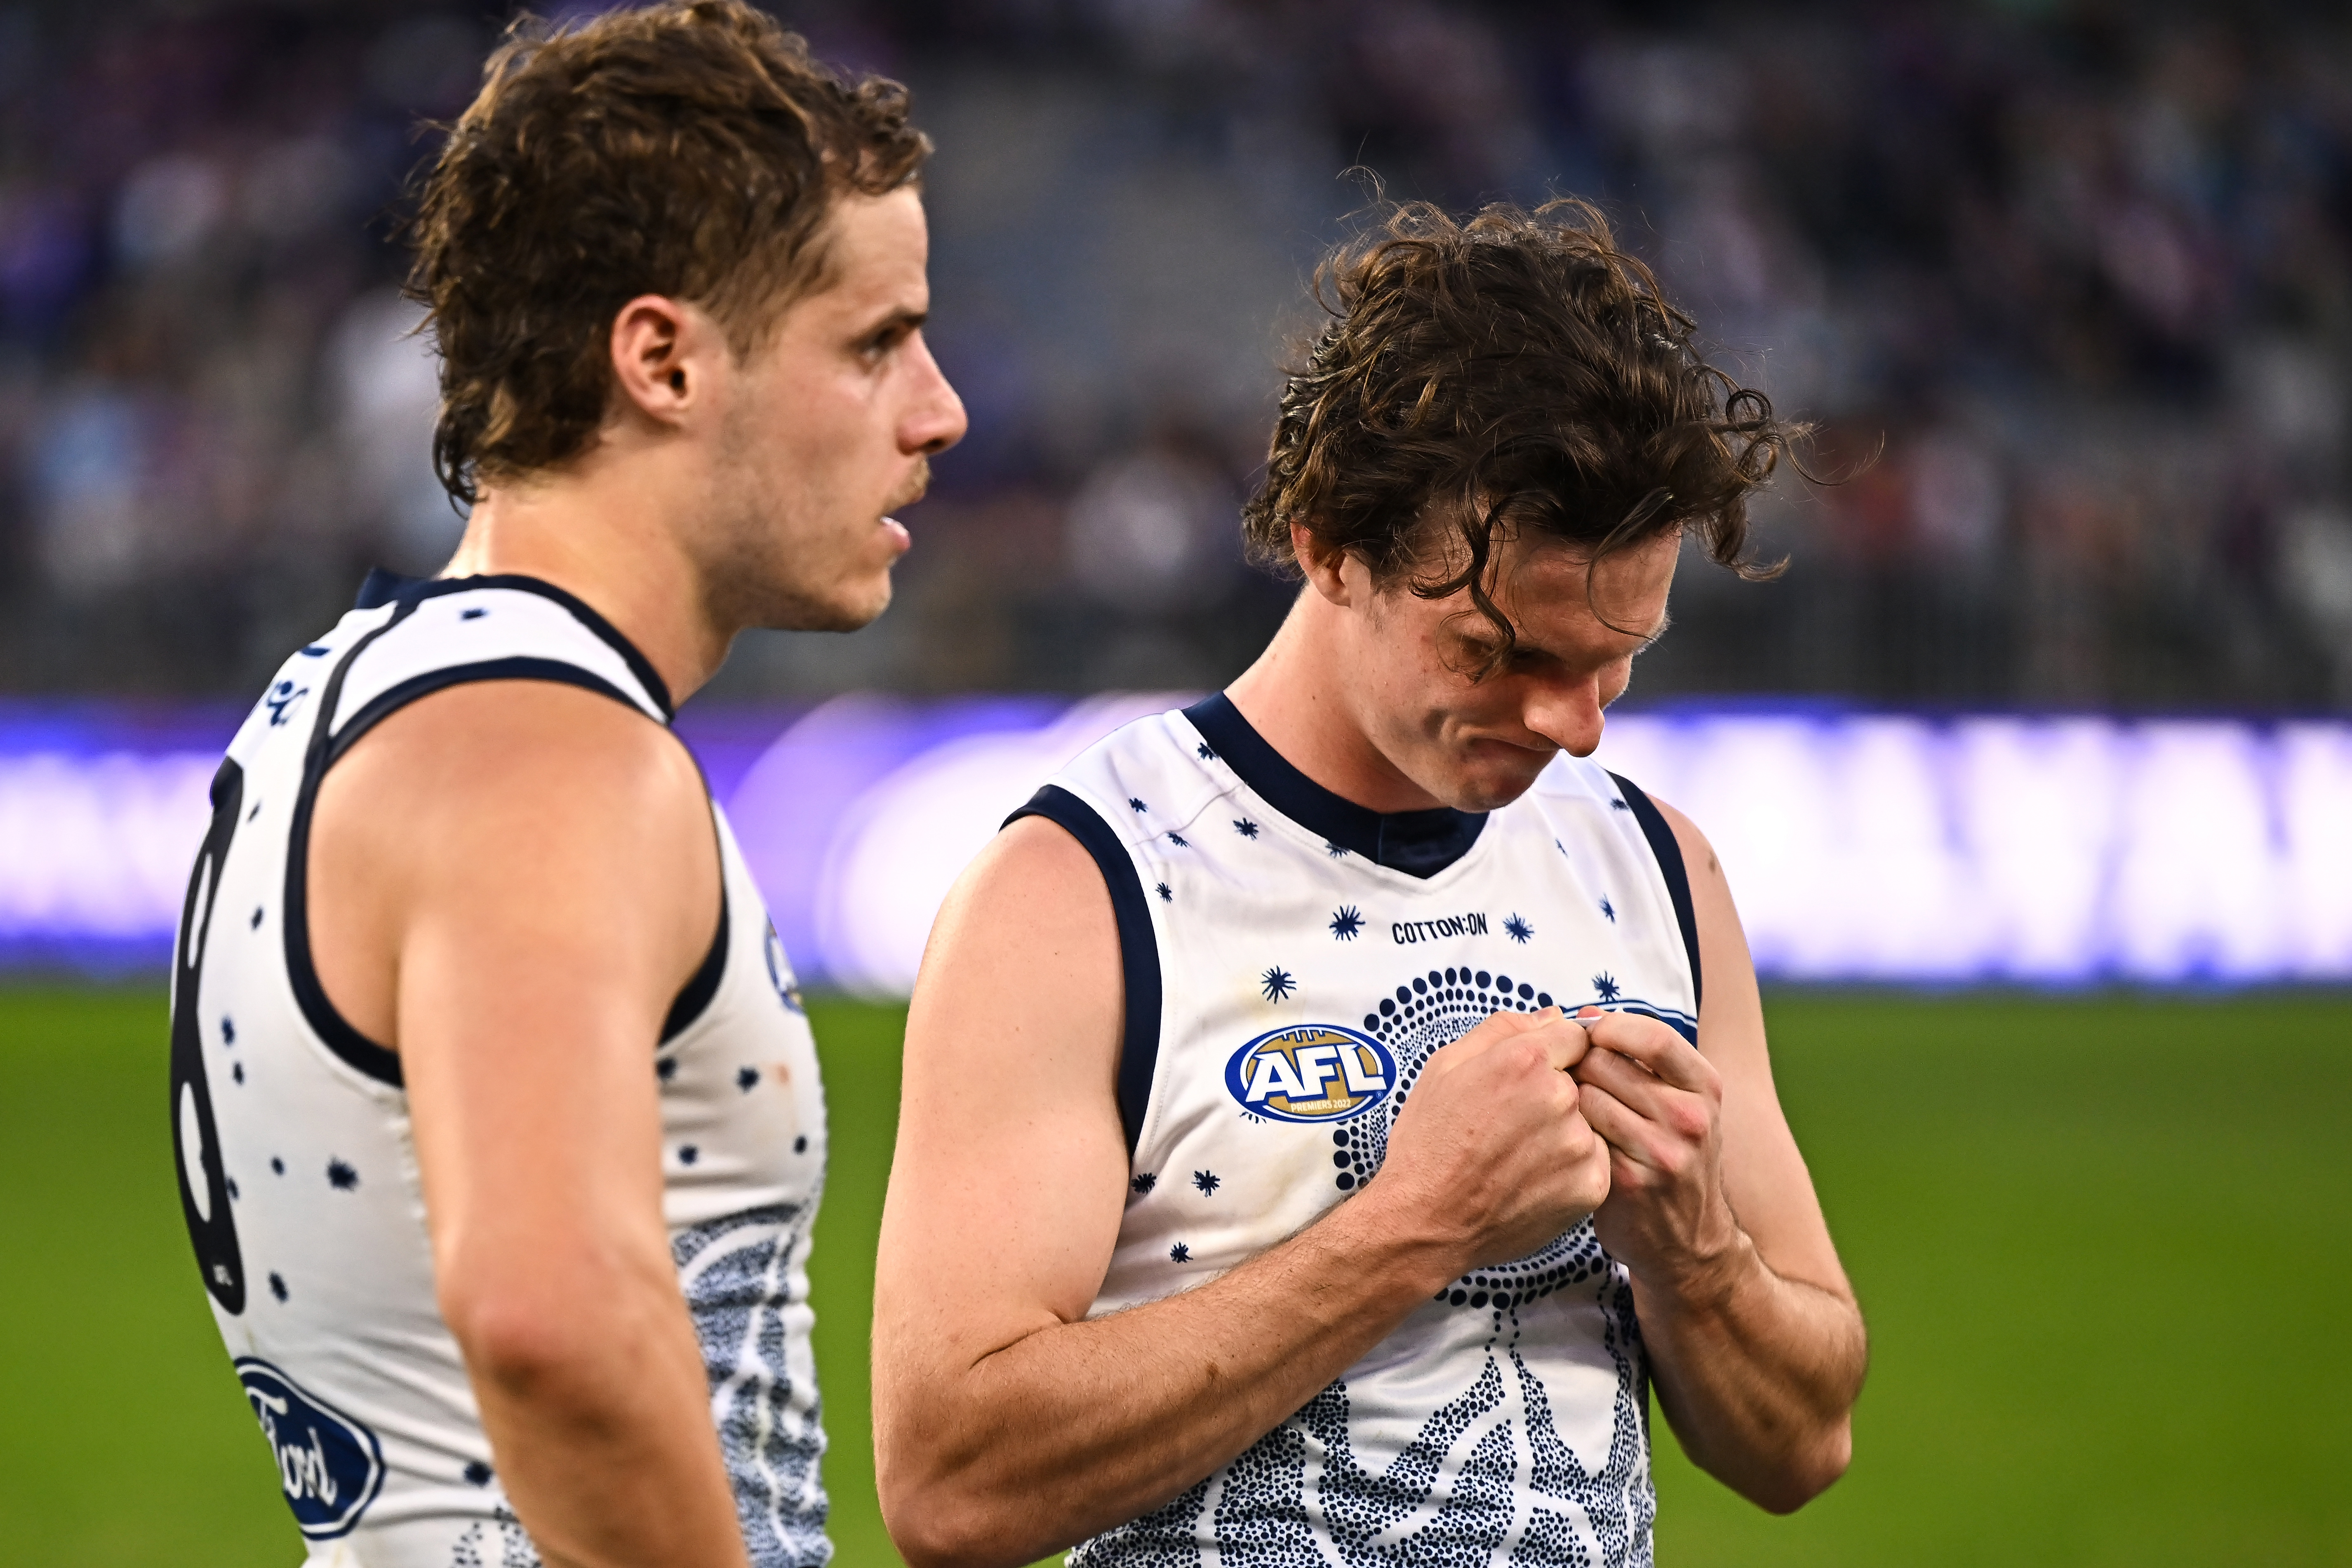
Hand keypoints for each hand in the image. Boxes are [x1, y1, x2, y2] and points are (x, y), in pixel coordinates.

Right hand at [1367, 1007, 1612, 1273]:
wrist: (1427, 1221)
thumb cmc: (1429, 1143)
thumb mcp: (1444, 1066)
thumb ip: (1501, 1029)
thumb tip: (1551, 1016)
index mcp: (1526, 1059)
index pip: (1574, 1035)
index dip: (1554, 1054)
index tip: (1533, 1076)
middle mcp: (1561, 1097)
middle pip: (1581, 1080)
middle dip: (1555, 1094)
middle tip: (1514, 1124)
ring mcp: (1579, 1144)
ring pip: (1588, 1121)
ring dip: (1563, 1132)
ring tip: (1519, 1156)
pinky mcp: (1591, 1186)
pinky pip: (1594, 1161)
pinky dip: (1570, 1168)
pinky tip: (1532, 1178)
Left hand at [1570, 1008, 1741, 1292]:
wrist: (1687, 1243)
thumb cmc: (1671, 1158)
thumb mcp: (1681, 1105)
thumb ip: (1642, 1060)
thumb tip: (1587, 1012)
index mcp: (1705, 1088)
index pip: (1654, 1035)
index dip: (1610, 1026)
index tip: (1588, 1033)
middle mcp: (1690, 1118)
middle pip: (1609, 1062)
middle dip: (1579, 1062)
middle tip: (1567, 1074)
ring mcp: (1661, 1152)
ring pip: (1588, 1096)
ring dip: (1568, 1096)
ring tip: (1566, 1107)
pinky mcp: (1627, 1180)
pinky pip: (1579, 1133)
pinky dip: (1566, 1129)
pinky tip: (1566, 1137)